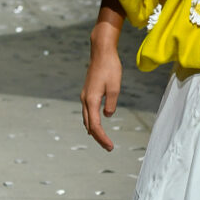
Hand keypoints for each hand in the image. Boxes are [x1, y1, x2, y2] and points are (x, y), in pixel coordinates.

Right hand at [80, 24, 121, 150]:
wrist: (101, 52)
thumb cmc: (110, 68)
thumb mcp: (115, 87)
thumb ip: (111, 104)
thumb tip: (107, 115)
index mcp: (91, 100)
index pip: (95, 125)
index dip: (102, 138)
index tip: (110, 147)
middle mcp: (85, 100)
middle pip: (89, 125)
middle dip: (98, 137)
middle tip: (108, 147)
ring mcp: (85, 96)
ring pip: (87, 118)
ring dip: (94, 130)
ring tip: (103, 140)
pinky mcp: (88, 92)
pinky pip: (88, 111)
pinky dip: (92, 121)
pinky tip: (97, 124)